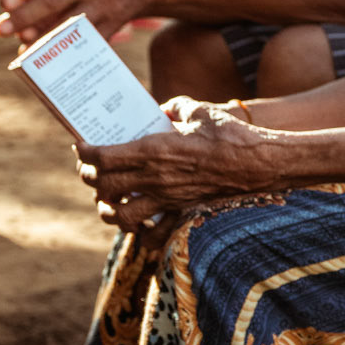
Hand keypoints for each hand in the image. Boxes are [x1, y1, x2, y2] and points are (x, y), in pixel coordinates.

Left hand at [76, 106, 270, 232]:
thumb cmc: (232, 135)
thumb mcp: (201, 111)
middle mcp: (156, 178)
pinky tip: (142, 225)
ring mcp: (169, 200)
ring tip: (111, 203)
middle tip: (93, 173)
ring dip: (109, 211)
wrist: (261, 164)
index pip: (103, 156)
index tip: (83, 147)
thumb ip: (176, 108)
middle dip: (92, 180)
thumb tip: (164, 111)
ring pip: (121, 217)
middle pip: (105, 187)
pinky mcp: (184, 214)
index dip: (86, 153)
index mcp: (154, 150)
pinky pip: (154, 236)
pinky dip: (142, 234)